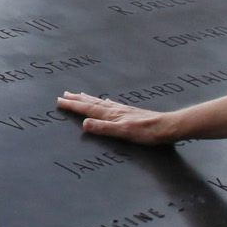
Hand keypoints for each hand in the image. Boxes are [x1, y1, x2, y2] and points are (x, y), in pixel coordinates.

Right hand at [56, 92, 184, 143]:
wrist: (167, 127)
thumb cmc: (146, 132)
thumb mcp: (123, 132)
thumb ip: (103, 128)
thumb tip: (84, 124)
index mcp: (111, 115)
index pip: (88, 109)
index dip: (73, 105)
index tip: (60, 101)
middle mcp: (115, 110)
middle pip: (92, 102)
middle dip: (77, 99)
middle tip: (64, 94)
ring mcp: (123, 110)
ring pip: (100, 102)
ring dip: (88, 99)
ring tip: (79, 94)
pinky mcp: (130, 112)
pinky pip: (111, 104)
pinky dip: (104, 102)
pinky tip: (106, 101)